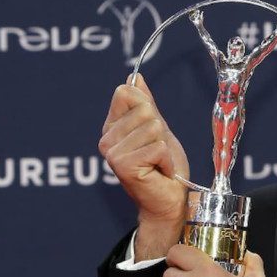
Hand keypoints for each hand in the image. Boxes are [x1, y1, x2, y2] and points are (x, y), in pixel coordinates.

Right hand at [99, 75, 189, 260]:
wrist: (170, 200)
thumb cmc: (165, 167)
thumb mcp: (158, 129)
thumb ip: (145, 104)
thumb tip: (135, 76)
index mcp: (111, 127)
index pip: (126, 93)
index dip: (148, 108)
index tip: (151, 133)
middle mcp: (106, 139)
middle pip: (144, 109)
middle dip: (159, 132)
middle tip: (156, 153)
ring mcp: (113, 153)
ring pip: (153, 127)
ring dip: (163, 147)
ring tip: (157, 163)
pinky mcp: (124, 166)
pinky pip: (158, 147)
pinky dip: (166, 160)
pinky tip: (159, 172)